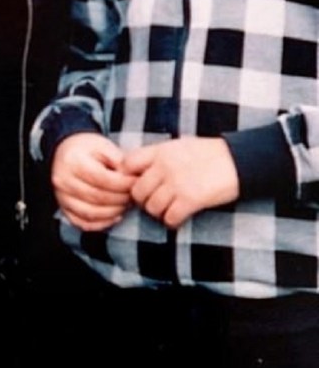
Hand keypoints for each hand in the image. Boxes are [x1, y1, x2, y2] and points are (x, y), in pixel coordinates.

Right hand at [51, 133, 132, 231]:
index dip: (123, 183)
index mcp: (73, 161)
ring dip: (113, 212)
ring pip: (91, 213)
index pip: (102, 178)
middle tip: (133, 194)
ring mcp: (61, 196)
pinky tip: (114, 215)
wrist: (65, 152)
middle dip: (121, 199)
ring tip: (125, 204)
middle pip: (97, 197)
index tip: (136, 182)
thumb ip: (118, 159)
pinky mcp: (63, 209)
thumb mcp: (103, 145)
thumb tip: (131, 177)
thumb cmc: (85, 148)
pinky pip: (83, 223)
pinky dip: (102, 223)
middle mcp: (63, 180)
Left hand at [124, 137, 239, 228]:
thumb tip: (140, 170)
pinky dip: (172, 221)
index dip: (128, 176)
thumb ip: (159, 156)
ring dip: (157, 212)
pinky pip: (169, 218)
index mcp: (161, 150)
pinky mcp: (191, 199)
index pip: (128, 163)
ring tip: (167, 210)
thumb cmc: (209, 154)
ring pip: (151, 207)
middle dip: (143, 200)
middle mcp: (165, 165)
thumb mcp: (180, 146)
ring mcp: (177, 183)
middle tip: (152, 202)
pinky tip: (178, 217)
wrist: (238, 160)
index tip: (136, 183)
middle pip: (137, 190)